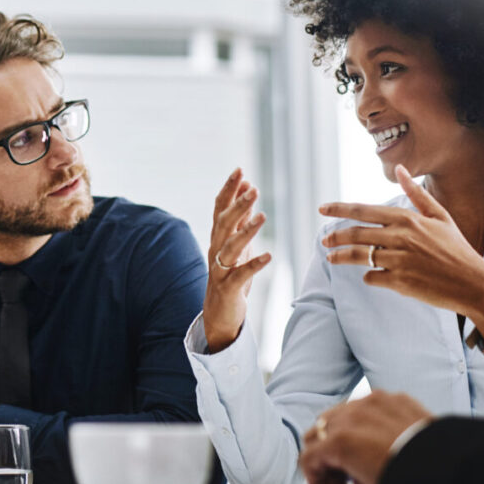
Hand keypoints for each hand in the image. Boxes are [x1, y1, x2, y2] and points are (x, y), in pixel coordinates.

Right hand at [202, 169, 273, 352]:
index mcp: (218, 238)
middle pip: (223, 223)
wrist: (218, 313)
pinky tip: (268, 256)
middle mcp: (215, 250)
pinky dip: (254, 264)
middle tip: (253, 188)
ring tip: (262, 216)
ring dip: (246, 230)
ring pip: (230, 247)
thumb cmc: (230, 275)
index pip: (220, 208)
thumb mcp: (237, 244)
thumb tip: (248, 190)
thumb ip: (241, 219)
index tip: (240, 170)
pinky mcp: (228, 288)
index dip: (229, 189)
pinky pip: (240, 274)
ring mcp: (220, 269)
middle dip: (237, 205)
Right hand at [298, 391, 432, 483]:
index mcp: (339, 443)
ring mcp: (371, 403)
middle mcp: (349, 417)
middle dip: (325, 460)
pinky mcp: (392, 398)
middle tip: (342, 483)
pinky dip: (365, 425)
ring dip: (341, 438)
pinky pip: (367, 408)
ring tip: (360, 462)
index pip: (308, 460)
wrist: (455, 468)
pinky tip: (381, 445)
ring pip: (339, 416)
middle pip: (317, 434)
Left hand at [319, 165, 483, 338]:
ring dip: (341, 257)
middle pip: (356, 233)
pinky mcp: (400, 282)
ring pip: (359, 256)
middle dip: (335, 236)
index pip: (364, 210)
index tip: (322, 209)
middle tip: (325, 241)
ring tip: (331, 258)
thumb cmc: (456, 248)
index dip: (339, 209)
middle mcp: (401, 237)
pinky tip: (370, 276)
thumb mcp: (440, 216)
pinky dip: (368, 276)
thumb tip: (400, 168)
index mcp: (408, 219)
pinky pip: (372, 277)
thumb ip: (416, 193)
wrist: (474, 283)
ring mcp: (399, 260)